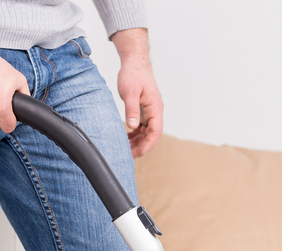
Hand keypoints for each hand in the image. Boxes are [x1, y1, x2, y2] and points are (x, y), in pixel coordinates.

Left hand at [112, 28, 163, 157]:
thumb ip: (132, 109)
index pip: (156, 131)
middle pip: (151, 135)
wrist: (134, 62)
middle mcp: (155, 111)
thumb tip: (133, 126)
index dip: (148, 144)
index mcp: (155, 107)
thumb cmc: (133, 74)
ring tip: (125, 149)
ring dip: (137, 142)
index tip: (140, 153)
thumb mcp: (130, 92)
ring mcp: (149, 111)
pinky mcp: (143, 110)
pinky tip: (125, 138)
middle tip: (128, 156)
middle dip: (141, 146)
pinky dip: (134, 134)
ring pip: (146, 132)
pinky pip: (141, 126)